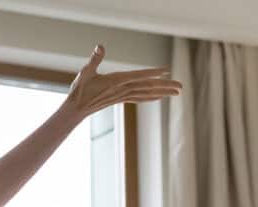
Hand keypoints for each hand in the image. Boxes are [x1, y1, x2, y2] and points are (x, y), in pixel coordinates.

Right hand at [62, 44, 180, 120]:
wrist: (76, 109)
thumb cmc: (80, 90)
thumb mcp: (85, 72)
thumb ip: (94, 59)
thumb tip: (99, 47)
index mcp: (115, 81)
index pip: (138, 76)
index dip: (152, 73)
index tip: (166, 72)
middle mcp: (122, 89)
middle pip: (147, 87)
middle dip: (165, 86)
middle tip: (181, 87)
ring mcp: (123, 95)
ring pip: (147, 93)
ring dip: (163, 92)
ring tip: (177, 92)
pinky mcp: (121, 99)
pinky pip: (140, 98)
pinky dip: (152, 97)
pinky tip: (160, 97)